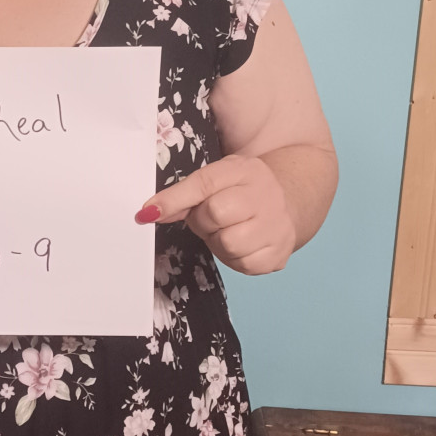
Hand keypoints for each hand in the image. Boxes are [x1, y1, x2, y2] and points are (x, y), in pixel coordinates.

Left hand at [135, 154, 295, 274]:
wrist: (288, 201)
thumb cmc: (242, 189)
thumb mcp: (217, 178)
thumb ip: (185, 193)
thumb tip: (150, 212)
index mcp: (244, 170)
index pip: (203, 184)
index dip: (172, 200)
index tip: (146, 213)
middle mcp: (264, 195)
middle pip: (214, 215)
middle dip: (202, 221)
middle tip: (207, 218)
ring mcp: (276, 226)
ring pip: (228, 244)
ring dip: (217, 242)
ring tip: (225, 230)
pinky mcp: (278, 255)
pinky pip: (242, 265)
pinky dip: (234, 258)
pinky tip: (241, 244)